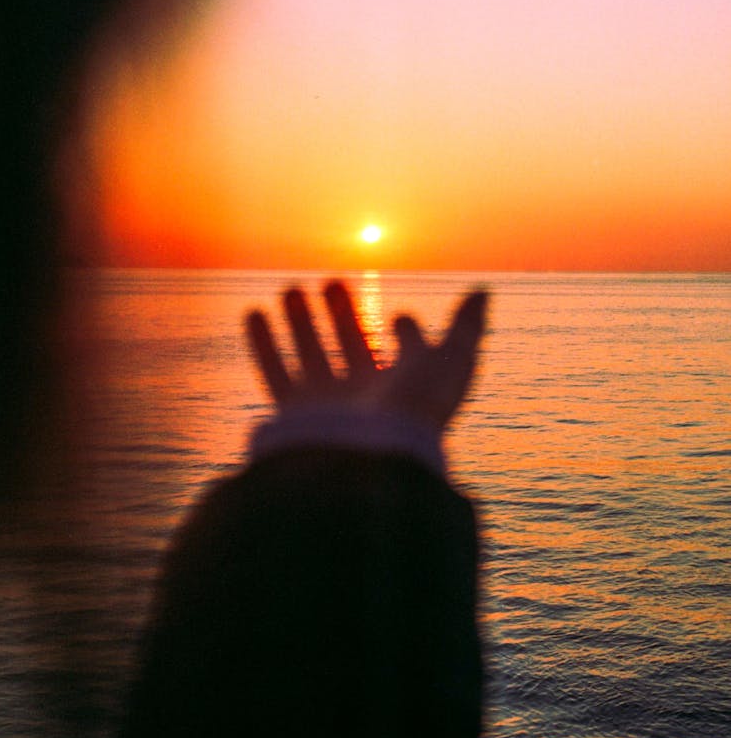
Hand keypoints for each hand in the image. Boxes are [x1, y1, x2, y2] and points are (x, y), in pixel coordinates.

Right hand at [246, 280, 486, 432]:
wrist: (369, 456)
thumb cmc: (418, 408)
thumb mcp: (454, 359)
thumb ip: (466, 325)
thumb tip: (482, 292)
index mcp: (408, 384)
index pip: (406, 354)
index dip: (407, 333)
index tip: (402, 317)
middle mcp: (367, 394)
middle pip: (353, 345)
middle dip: (342, 313)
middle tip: (332, 280)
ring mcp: (329, 403)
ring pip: (311, 353)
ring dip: (300, 321)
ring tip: (291, 288)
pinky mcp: (296, 412)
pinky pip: (274, 372)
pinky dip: (263, 343)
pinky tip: (254, 312)